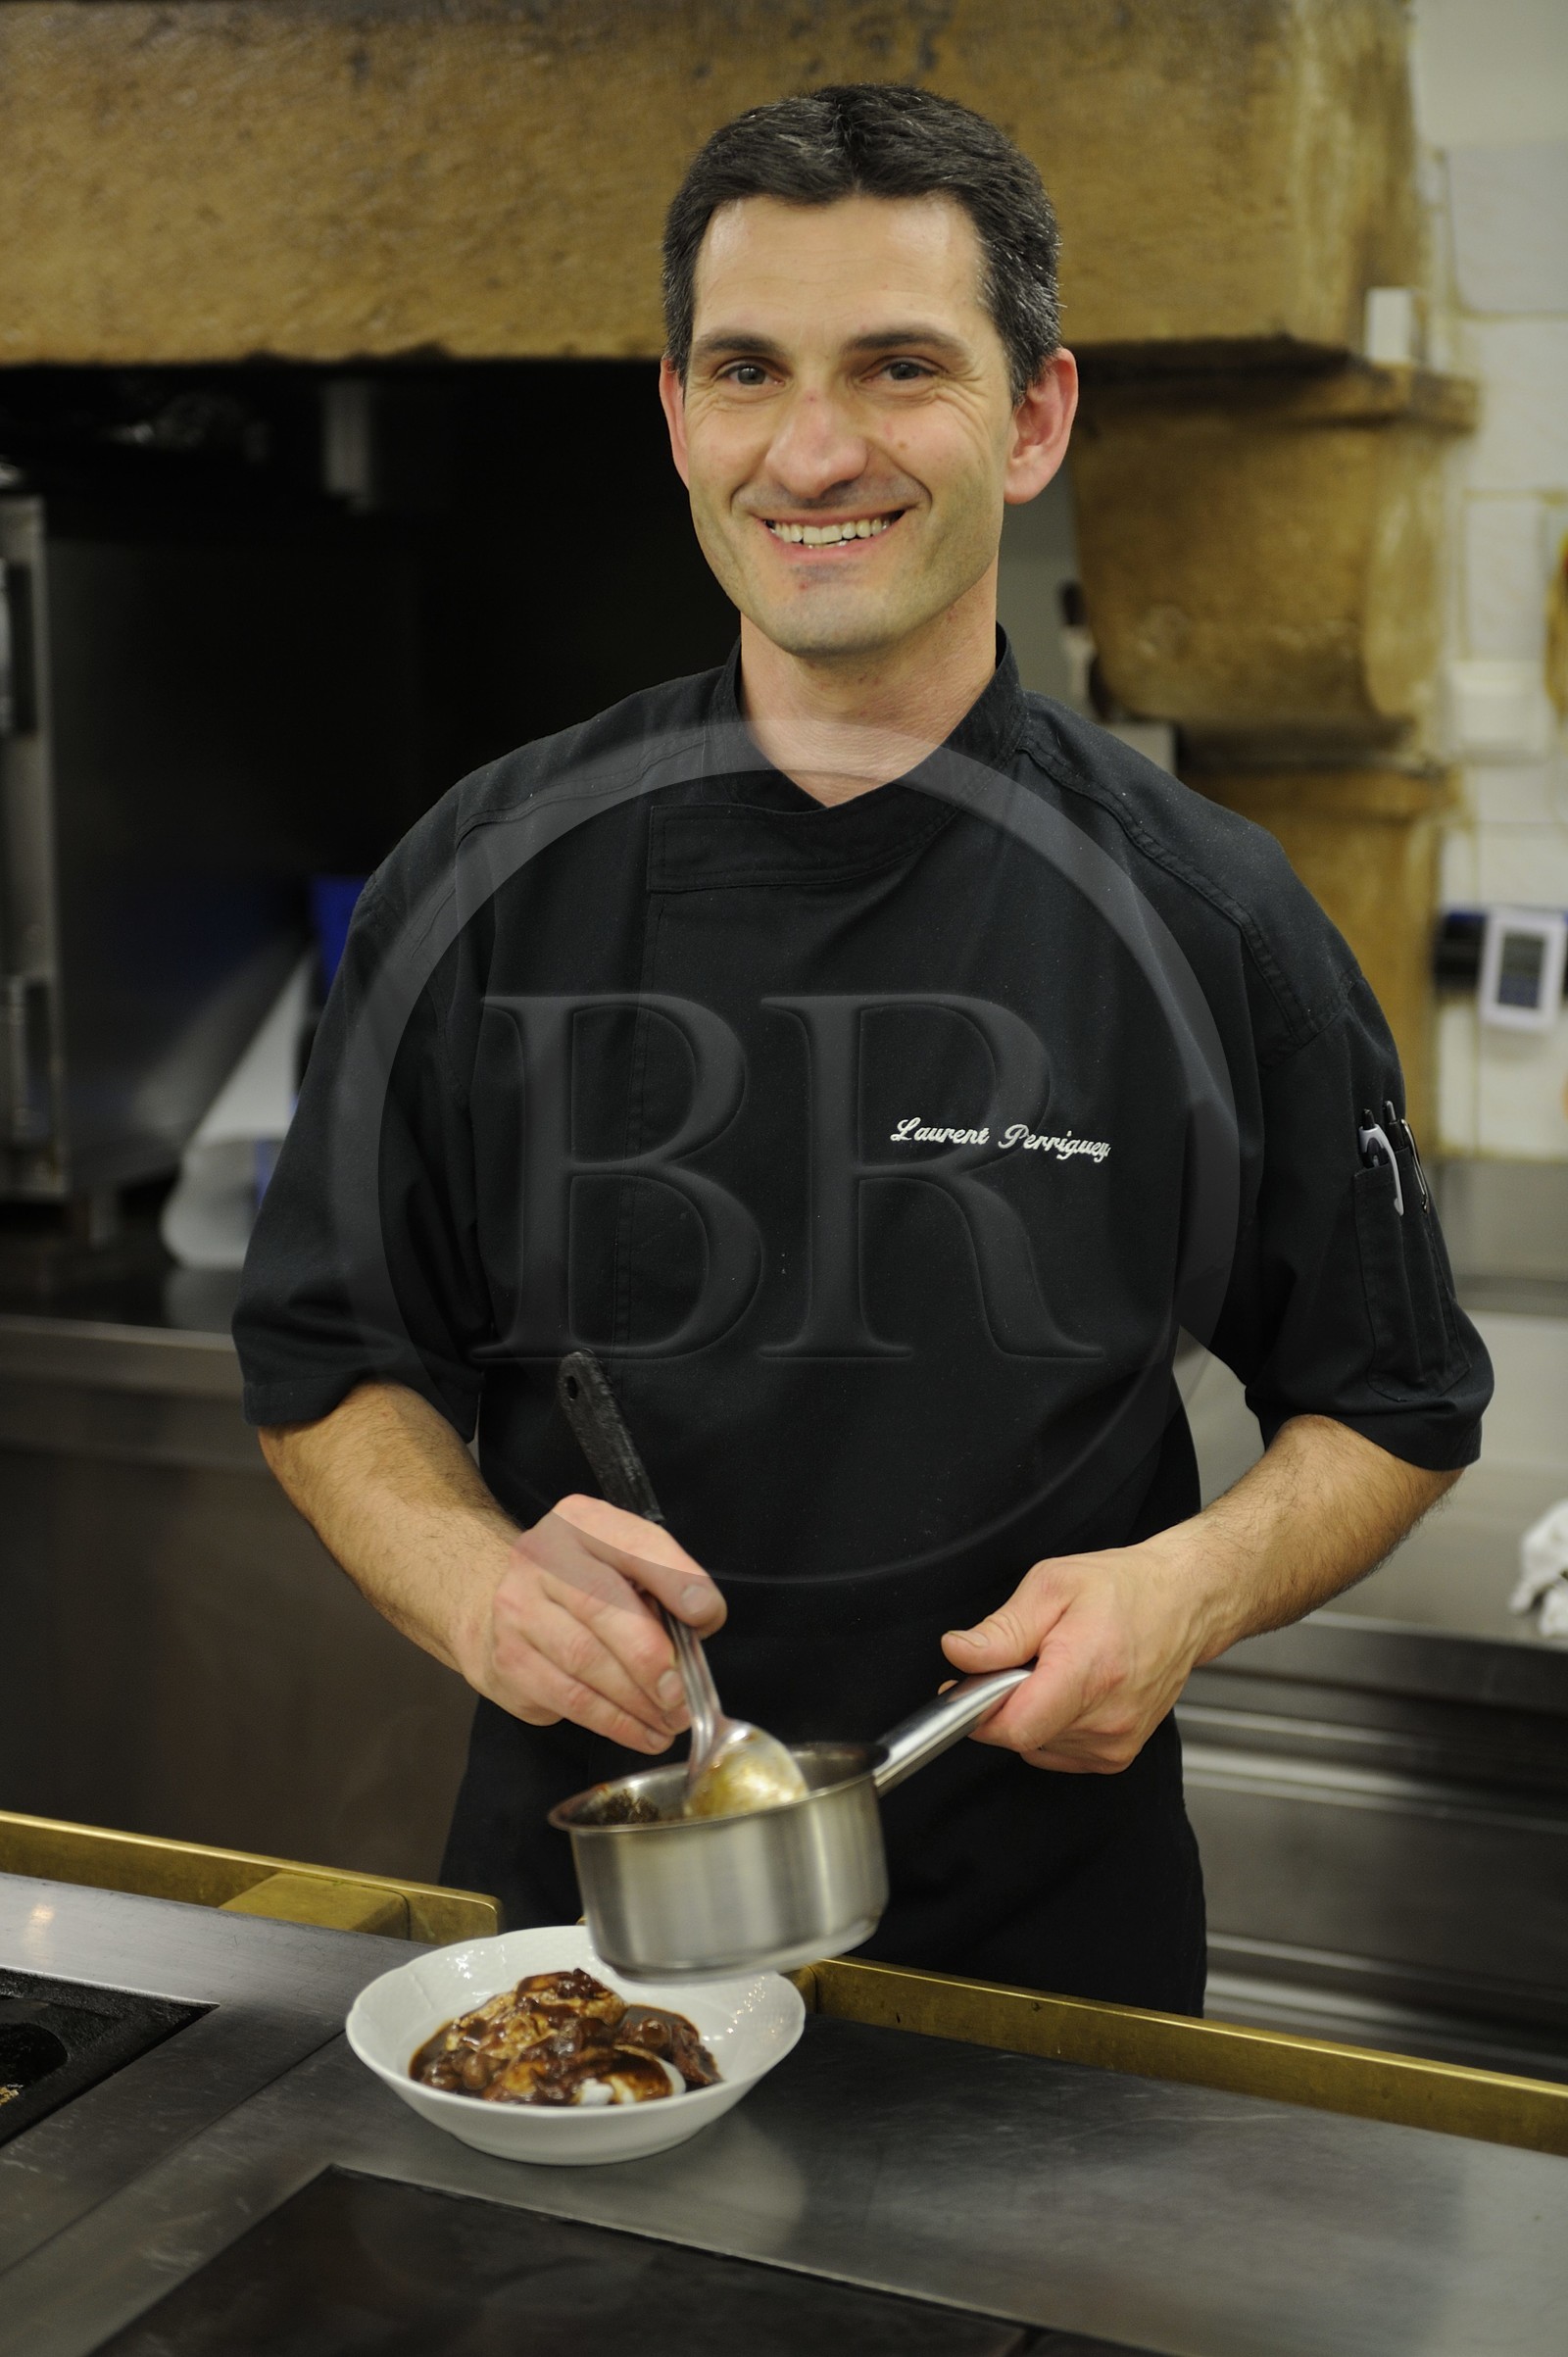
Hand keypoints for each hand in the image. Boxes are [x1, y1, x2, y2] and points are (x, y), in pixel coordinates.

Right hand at [460, 1494, 725, 1753]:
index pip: (634, 1544)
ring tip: (671, 1721)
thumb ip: (663, 1583)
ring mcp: (518, 1608)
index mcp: (582, 1523)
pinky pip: (569, 1698)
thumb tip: (703, 1619)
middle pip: (601, 1607)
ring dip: (637, 1701)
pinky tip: (643, 1733)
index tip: (707, 1615)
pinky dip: (614, 1722)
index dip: (675, 1580)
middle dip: (650, 1656)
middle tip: (681, 1693)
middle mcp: (542, 1558)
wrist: (504, 1608)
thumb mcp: (624, 1565)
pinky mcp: (510, 1660)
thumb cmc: (585, 1587)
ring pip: (584, 1661)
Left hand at [940, 1530, 1211, 1772]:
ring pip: (1037, 1745)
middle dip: (1007, 1699)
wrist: (1183, 1602)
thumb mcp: (1050, 1586)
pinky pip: (1058, 1752)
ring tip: (1058, 1669)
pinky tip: (1073, 1690)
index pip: (1013, 1727)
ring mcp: (1116, 1742)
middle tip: (1027, 1659)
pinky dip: (1053, 1725)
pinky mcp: (1119, 1755)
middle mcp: (1106, 1718)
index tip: (970, 1685)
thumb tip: (959, 1654)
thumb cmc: (1124, 1589)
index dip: (978, 1710)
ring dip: (1033, 1712)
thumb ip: (1001, 1629)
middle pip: (1020, 1735)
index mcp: (1087, 1673)